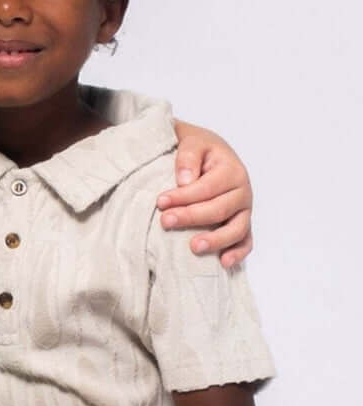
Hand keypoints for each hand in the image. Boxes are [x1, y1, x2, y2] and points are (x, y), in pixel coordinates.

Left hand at [158, 124, 252, 266]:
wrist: (208, 153)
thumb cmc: (198, 150)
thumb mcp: (192, 142)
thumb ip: (188, 156)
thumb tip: (185, 180)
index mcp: (231, 170)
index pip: (207, 187)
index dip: (184, 196)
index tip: (160, 202)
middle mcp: (242, 191)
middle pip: (219, 209)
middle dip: (191, 217)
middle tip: (166, 222)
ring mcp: (243, 211)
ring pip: (236, 229)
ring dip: (216, 240)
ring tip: (193, 247)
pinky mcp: (241, 224)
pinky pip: (245, 241)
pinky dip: (238, 253)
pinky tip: (224, 263)